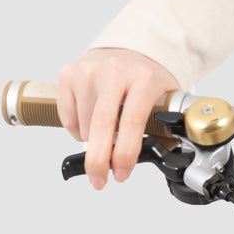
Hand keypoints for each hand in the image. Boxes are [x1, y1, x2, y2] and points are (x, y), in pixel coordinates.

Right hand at [56, 48, 180, 189]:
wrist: (127, 51)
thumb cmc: (146, 80)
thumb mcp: (166, 100)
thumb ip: (165, 130)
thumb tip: (161, 159)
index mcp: (143, 78)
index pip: (131, 121)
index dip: (124, 153)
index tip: (121, 174)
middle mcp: (113, 71)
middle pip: (100, 124)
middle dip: (98, 160)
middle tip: (99, 181)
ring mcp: (88, 71)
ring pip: (84, 126)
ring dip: (92, 142)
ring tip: (105, 133)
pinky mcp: (68, 74)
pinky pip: (67, 118)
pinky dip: (77, 130)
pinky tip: (89, 121)